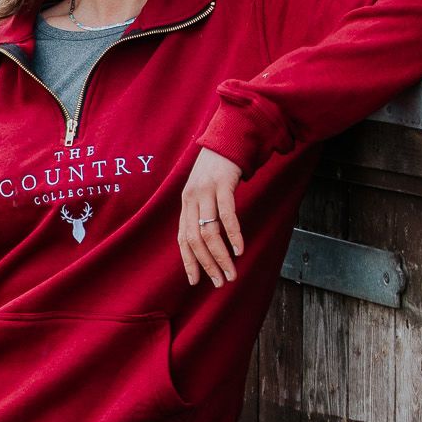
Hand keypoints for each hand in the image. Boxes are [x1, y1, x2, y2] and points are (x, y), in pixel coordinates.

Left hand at [179, 147, 243, 287]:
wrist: (228, 138)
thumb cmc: (218, 169)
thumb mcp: (205, 191)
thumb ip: (203, 212)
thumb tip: (207, 240)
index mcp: (186, 204)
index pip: (183, 239)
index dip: (189, 261)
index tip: (195, 281)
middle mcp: (191, 199)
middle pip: (195, 240)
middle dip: (207, 265)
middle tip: (220, 282)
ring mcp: (206, 191)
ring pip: (209, 231)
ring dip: (221, 256)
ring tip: (231, 272)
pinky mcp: (222, 184)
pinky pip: (226, 214)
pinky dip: (233, 234)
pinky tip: (239, 249)